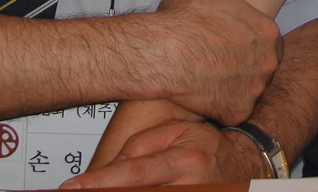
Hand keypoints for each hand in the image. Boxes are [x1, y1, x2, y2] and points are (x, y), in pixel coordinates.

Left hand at [60, 120, 265, 187]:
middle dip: (106, 191)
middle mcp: (188, 184)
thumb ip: (143, 144)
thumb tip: (113, 168)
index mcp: (184, 160)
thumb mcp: (179, 131)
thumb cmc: (209, 147)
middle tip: (80, 190)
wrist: (243, 167)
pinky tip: (121, 189)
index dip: (101, 182)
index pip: (134, 172)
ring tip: (101, 187)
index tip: (74, 187)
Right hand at [143, 0, 281, 123]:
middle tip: (218, 58)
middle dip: (244, 63)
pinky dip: (223, 103)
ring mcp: (254, 88)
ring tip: (210, 73)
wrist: (164, 52)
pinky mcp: (237, 110)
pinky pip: (235, 109)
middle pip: (262, 65)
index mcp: (268, 32)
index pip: (268, 40)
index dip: (247, 40)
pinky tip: (206, 90)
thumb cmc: (188, 17)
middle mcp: (268, 62)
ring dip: (235, 84)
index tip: (228, 40)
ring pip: (250, 88)